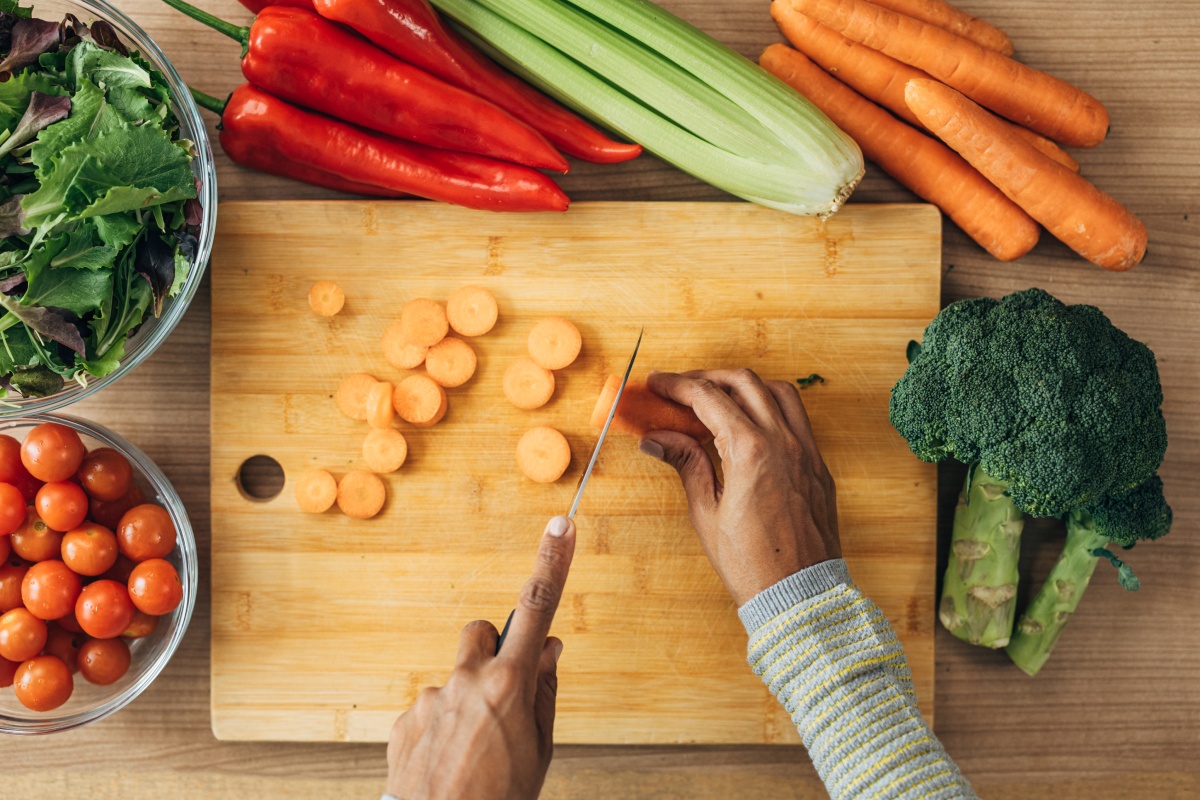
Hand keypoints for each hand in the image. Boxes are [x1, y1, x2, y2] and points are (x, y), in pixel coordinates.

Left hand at [385, 516, 575, 799]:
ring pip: (454, 682)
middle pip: (479, 634)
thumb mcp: (539, 752)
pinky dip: (440, 732)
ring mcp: (429, 700)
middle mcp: (465, 681)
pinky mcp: (402, 721)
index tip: (562, 525)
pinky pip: (428, 712)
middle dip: (492, 652)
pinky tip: (448, 766)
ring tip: (472, 756)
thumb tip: (549, 651)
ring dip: (465, 705)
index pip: (536, 609)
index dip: (552, 563)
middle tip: (501, 696)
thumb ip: (543, 694)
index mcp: (508, 686)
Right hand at [639, 370, 840, 605]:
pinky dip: (771, 407)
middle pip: (743, 382)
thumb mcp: (706, 512)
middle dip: (708, 378)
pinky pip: (797, 417)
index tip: (657, 383)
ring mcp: (806, 451)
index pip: (708, 398)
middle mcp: (783, 442)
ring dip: (745, 386)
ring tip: (718, 399)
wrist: (799, 595)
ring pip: (778, 391)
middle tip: (682, 389)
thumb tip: (657, 439)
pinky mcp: (818, 465)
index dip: (677, 385)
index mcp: (750, 451)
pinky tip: (750, 423)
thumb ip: (686, 463)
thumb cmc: (752, 563)